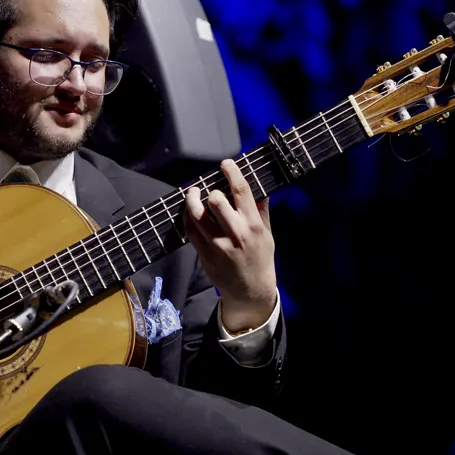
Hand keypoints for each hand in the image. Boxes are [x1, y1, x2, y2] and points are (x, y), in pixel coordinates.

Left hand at [184, 159, 278, 332]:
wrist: (250, 290)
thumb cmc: (260, 258)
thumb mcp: (267, 234)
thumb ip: (261, 210)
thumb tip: (260, 187)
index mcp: (253, 226)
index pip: (242, 192)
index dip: (232, 173)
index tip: (226, 163)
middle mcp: (235, 234)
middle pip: (216, 201)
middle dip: (210, 190)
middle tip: (208, 188)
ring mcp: (218, 246)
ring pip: (197, 215)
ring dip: (192, 199)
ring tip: (192, 193)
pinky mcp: (205, 255)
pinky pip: (190, 231)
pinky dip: (187, 218)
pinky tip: (189, 212)